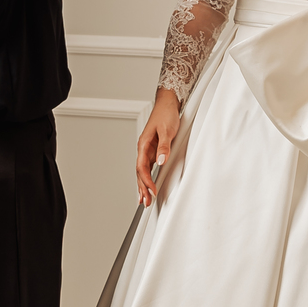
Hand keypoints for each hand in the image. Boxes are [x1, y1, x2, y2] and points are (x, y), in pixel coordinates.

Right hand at [137, 88, 181, 205]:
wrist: (167, 104)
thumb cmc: (166, 115)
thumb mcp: (168, 130)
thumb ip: (164, 146)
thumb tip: (161, 160)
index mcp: (144, 144)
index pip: (142, 167)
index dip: (146, 180)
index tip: (152, 191)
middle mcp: (143, 148)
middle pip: (140, 172)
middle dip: (142, 188)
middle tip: (145, 202)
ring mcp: (147, 150)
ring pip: (142, 171)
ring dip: (143, 185)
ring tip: (144, 199)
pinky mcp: (153, 149)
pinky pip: (148, 167)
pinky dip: (147, 177)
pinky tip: (148, 185)